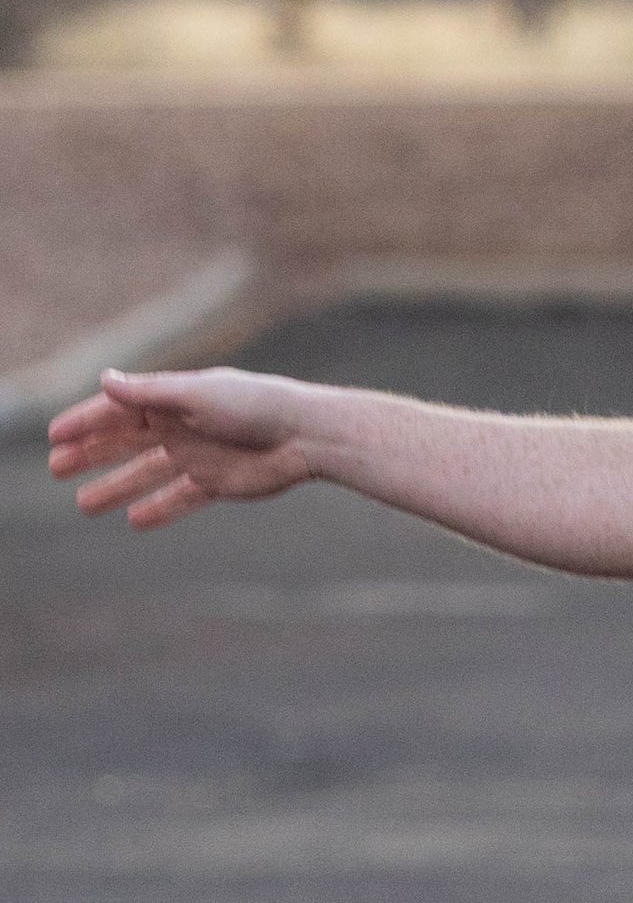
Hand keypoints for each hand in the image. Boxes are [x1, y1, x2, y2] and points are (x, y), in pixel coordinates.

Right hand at [48, 365, 317, 528]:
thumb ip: (150, 393)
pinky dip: (159, 509)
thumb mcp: (196, 396)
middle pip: (126, 442)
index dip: (86, 422)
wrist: (307, 435)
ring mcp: (198, 455)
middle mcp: (182, 426)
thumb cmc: (255, 406)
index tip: (55, 437)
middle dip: (91, 454)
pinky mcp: (218, 482)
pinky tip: (134, 521)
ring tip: (83, 504)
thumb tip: (105, 381)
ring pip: (147, 473)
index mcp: (173, 400)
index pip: (118, 410)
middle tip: (55, 469)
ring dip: (116, 486)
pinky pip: (181, 498)